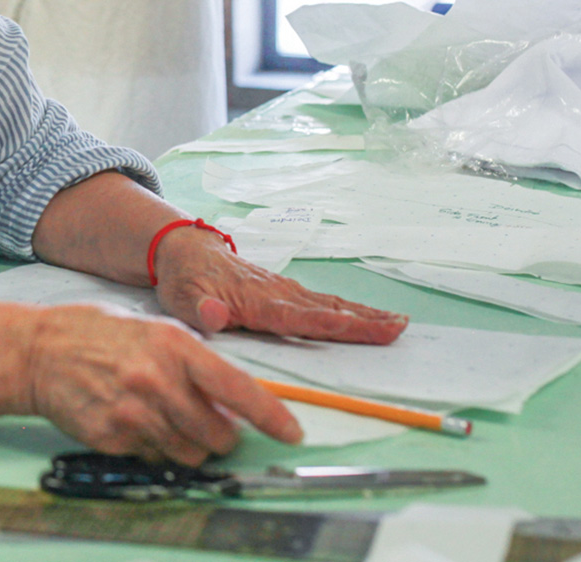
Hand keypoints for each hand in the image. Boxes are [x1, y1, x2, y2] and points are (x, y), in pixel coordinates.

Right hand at [23, 304, 302, 465]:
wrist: (39, 351)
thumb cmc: (98, 334)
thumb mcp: (154, 330)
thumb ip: (193, 363)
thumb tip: (230, 403)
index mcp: (174, 346)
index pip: (237, 390)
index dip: (271, 416)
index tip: (291, 432)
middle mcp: (158, 381)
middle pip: (218, 434)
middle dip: (222, 435)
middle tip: (209, 423)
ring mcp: (134, 414)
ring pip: (190, 454)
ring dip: (190, 446)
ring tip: (167, 419)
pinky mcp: (114, 438)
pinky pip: (155, 459)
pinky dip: (155, 448)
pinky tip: (136, 422)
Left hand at [153, 227, 408, 343]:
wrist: (186, 250)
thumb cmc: (184, 280)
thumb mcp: (181, 299)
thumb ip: (200, 310)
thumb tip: (216, 316)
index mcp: (255, 302)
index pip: (298, 317)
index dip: (330, 324)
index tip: (362, 328)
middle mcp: (277, 294)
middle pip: (326, 310)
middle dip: (363, 321)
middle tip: (399, 329)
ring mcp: (283, 290)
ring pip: (329, 304)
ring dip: (364, 315)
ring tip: (398, 324)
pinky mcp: (285, 291)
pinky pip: (322, 303)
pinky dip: (349, 310)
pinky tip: (368, 318)